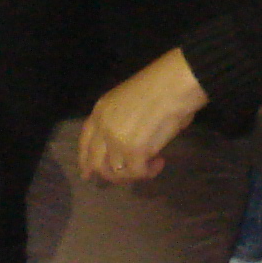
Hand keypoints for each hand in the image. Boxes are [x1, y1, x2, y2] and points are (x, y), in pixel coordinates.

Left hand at [77, 50, 208, 184]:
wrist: (176, 82)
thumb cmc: (161, 84)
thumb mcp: (128, 99)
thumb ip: (121, 120)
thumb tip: (130, 140)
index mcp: (101, 110)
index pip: (85, 141)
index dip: (84, 160)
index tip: (86, 174)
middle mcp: (103, 126)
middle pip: (96, 162)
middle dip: (108, 175)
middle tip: (122, 180)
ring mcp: (116, 140)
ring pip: (115, 171)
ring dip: (132, 174)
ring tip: (149, 167)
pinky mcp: (134, 151)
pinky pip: (137, 172)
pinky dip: (149, 172)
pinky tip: (160, 162)